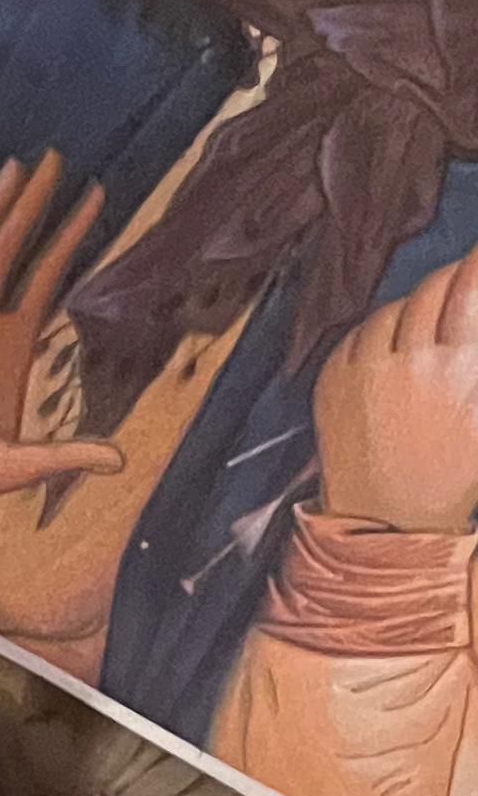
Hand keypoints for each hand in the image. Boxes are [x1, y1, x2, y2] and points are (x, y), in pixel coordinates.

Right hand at [0, 150, 124, 508]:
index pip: (44, 274)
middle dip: (33, 203)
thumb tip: (120, 461)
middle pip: (9, 247)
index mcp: (6, 346)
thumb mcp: (9, 467)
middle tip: (56, 158)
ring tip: (17, 168)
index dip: (69, 235)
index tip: (94, 196)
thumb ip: (61, 457)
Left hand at [312, 247, 477, 534]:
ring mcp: (365, 368)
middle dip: (456, 276)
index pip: (472, 286)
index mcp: (462, 369)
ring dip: (418, 305)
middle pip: (435, 287)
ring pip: (396, 306)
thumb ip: (476, 355)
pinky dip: (382, 330)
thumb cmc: (454, 471)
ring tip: (432, 322)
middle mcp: (413, 361)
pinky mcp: (332, 378)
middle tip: (466, 280)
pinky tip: (397, 348)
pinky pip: (361, 330)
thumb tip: (474, 309)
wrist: (389, 519)